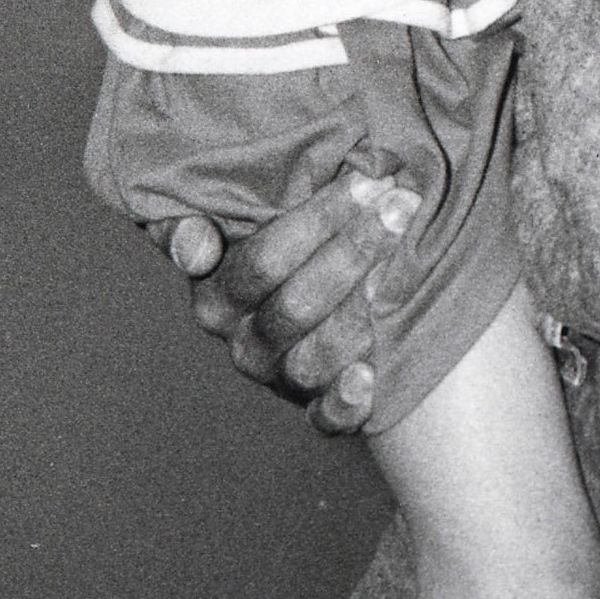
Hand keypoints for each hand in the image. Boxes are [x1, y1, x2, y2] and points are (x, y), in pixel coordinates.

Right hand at [151, 170, 415, 433]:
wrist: (321, 286)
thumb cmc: (285, 239)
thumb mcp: (235, 219)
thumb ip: (205, 218)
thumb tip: (195, 248)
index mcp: (218, 298)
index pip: (263, 261)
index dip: (316, 221)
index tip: (366, 179)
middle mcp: (245, 343)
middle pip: (296, 304)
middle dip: (355, 248)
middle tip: (403, 202)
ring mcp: (281, 378)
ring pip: (315, 357)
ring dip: (362, 309)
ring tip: (403, 264)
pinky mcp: (316, 409)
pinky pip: (325, 419)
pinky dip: (344, 404)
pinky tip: (368, 378)